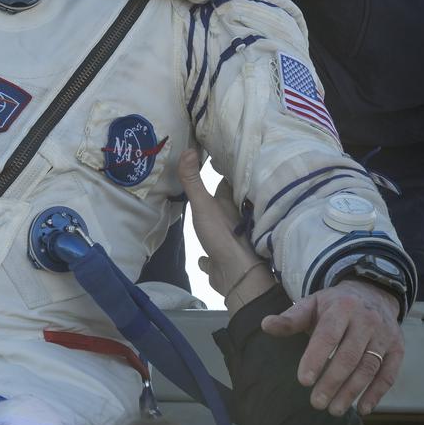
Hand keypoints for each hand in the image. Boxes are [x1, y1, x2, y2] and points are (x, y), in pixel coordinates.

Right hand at [177, 149, 274, 309]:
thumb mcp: (204, 205)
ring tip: (204, 209)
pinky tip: (204, 255)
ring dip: (216, 219)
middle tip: (206, 178)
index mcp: (233, 202)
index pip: (231, 178)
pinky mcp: (223, 256)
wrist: (236, 274)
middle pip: (228, 200)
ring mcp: (231, 237)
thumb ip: (193, 181)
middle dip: (219, 192)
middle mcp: (235, 217)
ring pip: (223, 224)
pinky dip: (209, 253)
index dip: (226, 167)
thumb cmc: (222, 235)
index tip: (216, 154)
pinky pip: (215, 252)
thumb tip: (187, 150)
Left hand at [262, 282, 403, 416]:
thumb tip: (266, 325)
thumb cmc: (334, 305)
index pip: (328, 336)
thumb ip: (290, 318)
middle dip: (332, 382)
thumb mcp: (311, 304)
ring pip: (368, 367)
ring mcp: (385, 335)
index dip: (316, 358)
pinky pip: (389, 374)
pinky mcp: (397, 349)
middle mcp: (367, 321)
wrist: (373, 294)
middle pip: (349, 356)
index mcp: (342, 308)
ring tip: (334, 410)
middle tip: (316, 403)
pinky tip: (362, 409)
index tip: (303, 381)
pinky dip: (377, 393)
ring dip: (352, 391)